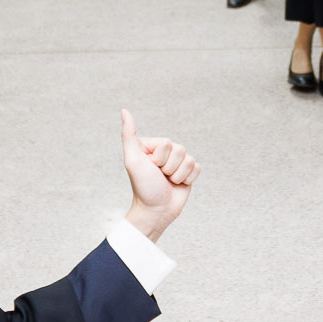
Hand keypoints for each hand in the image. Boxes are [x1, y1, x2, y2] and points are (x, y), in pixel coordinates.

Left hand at [119, 110, 199, 240]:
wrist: (156, 211)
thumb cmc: (143, 187)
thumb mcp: (133, 160)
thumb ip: (129, 135)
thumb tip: (125, 111)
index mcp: (152, 146)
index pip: (166, 143)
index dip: (159, 159)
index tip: (149, 169)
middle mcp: (165, 152)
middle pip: (180, 150)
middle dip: (170, 168)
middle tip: (159, 177)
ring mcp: (177, 162)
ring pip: (190, 159)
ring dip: (178, 175)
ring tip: (168, 182)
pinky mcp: (188, 172)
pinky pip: (197, 168)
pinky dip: (189, 179)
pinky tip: (178, 184)